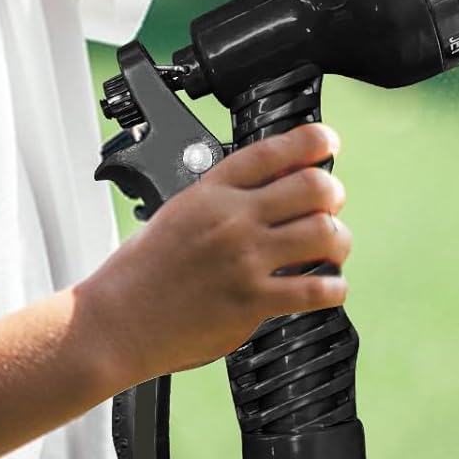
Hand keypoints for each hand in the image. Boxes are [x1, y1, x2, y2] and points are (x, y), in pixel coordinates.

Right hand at [82, 123, 351, 386]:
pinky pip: (315, 289)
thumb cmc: (142, 268)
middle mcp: (233, 219)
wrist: (120, 319)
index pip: (272, 151)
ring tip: (334, 248)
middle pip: (312, 186)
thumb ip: (223, 198)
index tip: (327, 141)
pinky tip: (330, 287)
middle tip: (331, 204)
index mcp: (211, 191)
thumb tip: (273, 187)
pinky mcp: (253, 302)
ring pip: (323, 234)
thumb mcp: (179, 211)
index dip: (310, 140)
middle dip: (332, 192)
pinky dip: (334, 287)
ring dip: (339, 240)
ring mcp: (246, 260)